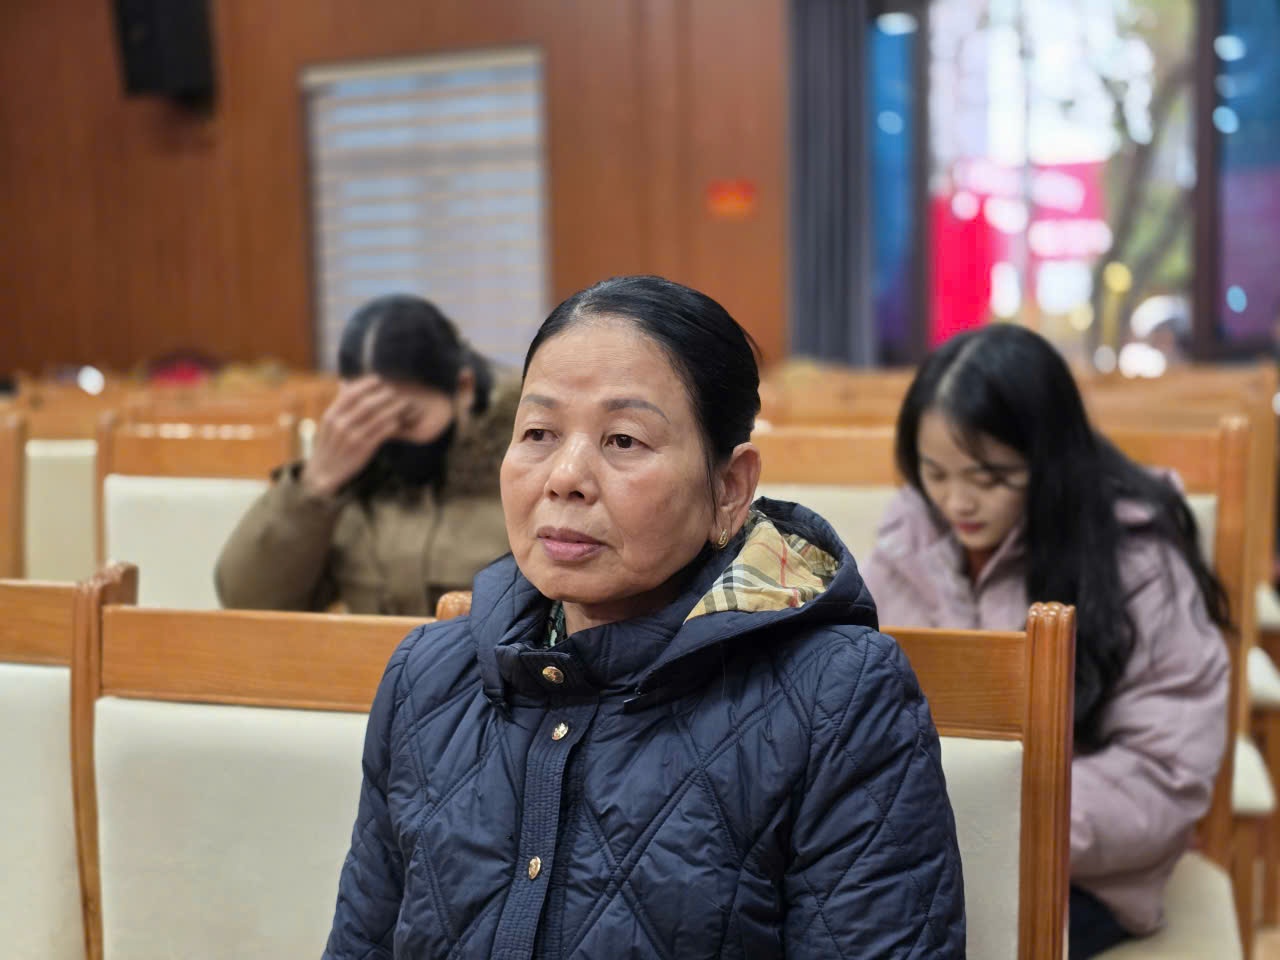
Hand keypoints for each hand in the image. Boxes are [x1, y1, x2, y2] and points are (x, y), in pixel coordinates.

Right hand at [301, 377, 407, 496]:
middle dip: (383, 395)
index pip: (350, 394)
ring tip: (402, 404)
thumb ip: (338, 404)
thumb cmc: (330, 445)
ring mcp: (351, 437)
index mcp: (331, 416)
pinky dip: (391, 425)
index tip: (378, 379)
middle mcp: (340, 425)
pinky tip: (398, 421)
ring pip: (377, 417)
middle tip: (393, 391)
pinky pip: (381, 433)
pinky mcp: (363, 449)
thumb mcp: (329, 424)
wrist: (325, 473)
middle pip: (366, 404)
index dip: (365, 384)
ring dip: (392, 408)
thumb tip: (344, 382)